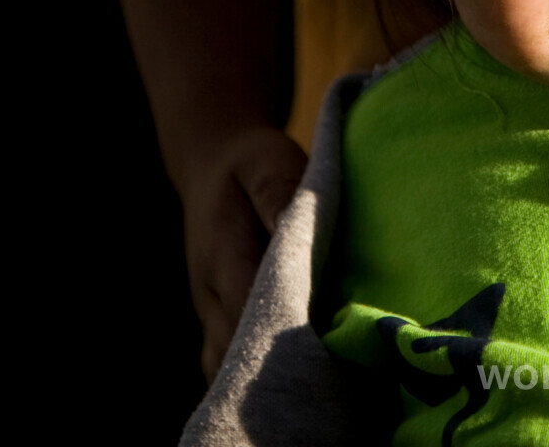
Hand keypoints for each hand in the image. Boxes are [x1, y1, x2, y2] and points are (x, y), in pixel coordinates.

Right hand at [178, 125, 307, 381]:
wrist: (211, 165)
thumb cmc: (250, 164)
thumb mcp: (266, 161)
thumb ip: (279, 193)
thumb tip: (296, 223)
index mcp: (222, 257)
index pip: (250, 309)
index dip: (286, 332)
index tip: (330, 345)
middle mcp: (211, 297)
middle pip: (240, 351)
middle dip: (284, 367)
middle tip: (338, 378)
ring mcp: (212, 315)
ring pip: (229, 369)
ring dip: (271, 378)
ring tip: (324, 386)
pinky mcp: (221, 323)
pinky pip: (233, 363)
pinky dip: (262, 377)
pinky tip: (305, 383)